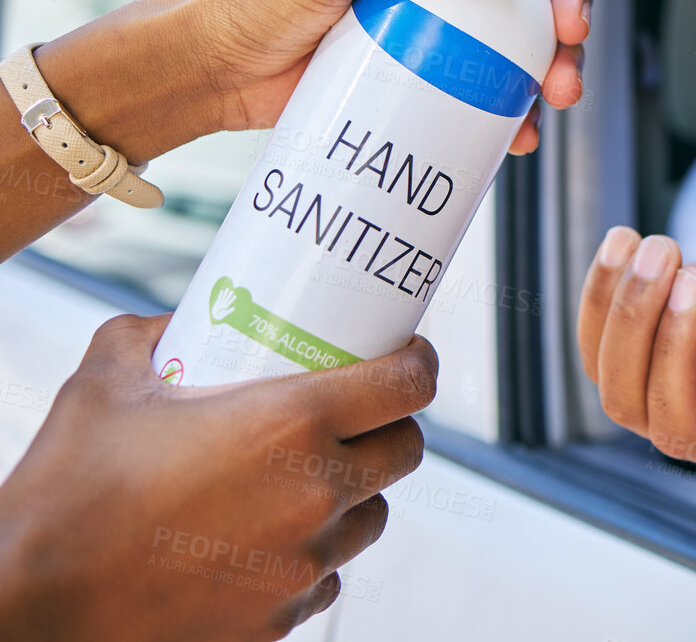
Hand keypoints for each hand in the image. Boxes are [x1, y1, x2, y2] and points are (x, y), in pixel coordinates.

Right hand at [0, 315, 436, 641]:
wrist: (32, 608)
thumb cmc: (65, 493)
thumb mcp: (106, 383)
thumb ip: (148, 335)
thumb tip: (174, 320)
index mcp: (292, 425)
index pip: (408, 384)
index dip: (420, 360)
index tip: (408, 351)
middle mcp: (316, 495)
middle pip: (405, 451)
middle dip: (390, 426)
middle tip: (359, 412)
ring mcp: (303, 564)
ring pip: (371, 518)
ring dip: (355, 494)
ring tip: (308, 478)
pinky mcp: (282, 619)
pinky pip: (326, 578)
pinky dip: (312, 555)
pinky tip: (269, 539)